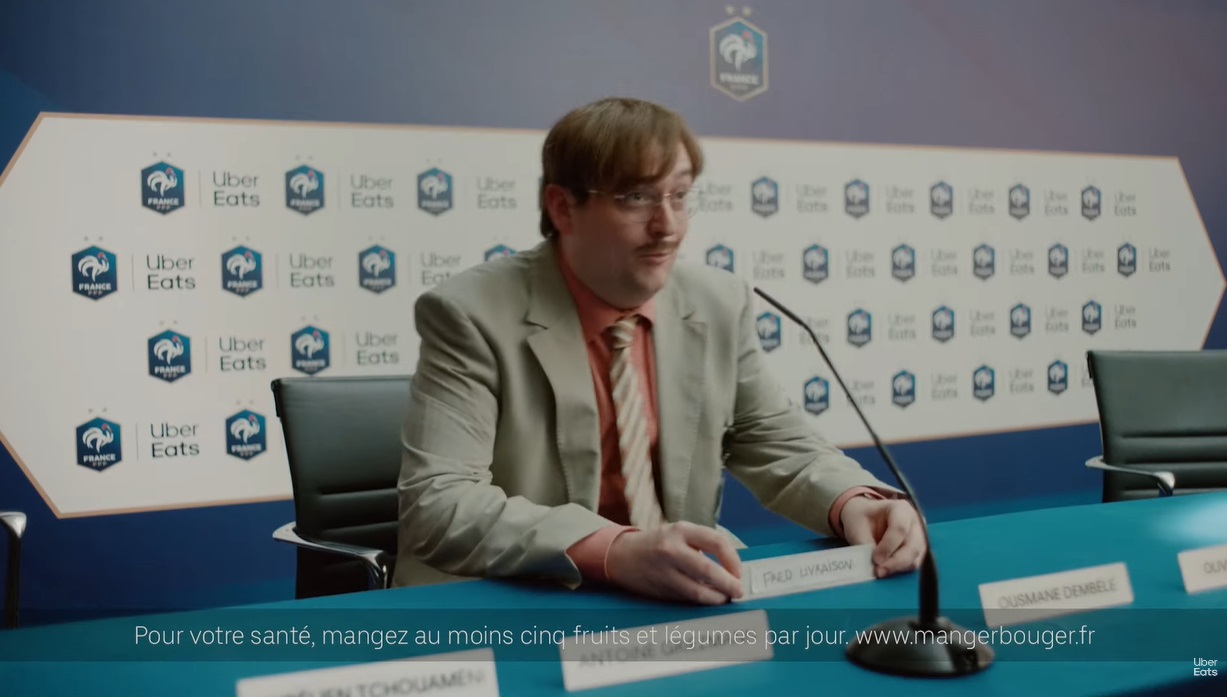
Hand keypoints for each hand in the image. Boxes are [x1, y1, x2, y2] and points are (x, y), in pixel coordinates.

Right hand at [605, 521, 743, 604]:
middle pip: (709, 571)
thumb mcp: (680, 533)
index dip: (733, 560)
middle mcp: (672, 550)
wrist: (621, 555)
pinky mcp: (660, 590)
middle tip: (739, 592)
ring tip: (724, 598)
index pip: (717, 542)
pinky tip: (706, 599)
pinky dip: (700, 602)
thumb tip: (734, 569)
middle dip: (729, 585)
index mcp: (681, 530)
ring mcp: (664, 572)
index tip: (739, 572)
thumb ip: (704, 545)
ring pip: (698, 592)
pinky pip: (687, 599)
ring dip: (716, 598)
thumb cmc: (658, 543)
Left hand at [839, 496, 925, 577]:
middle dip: (895, 562)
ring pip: (915, 558)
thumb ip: (866, 546)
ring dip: (898, 568)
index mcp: (901, 508)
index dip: (888, 547)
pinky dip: (901, 570)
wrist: (864, 516)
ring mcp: (920, 536)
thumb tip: (873, 567)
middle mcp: (915, 522)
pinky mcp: (918, 550)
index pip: (900, 529)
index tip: (874, 559)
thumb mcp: (858, 528)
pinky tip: (887, 571)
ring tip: (880, 572)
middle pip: (912, 546)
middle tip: (878, 572)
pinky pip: (913, 564)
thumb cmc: (861, 518)